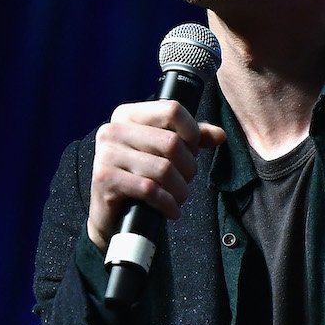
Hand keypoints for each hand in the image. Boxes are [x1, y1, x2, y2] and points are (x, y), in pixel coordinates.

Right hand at [87, 100, 225, 251]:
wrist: (111, 214)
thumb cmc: (140, 177)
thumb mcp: (164, 153)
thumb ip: (190, 139)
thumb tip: (220, 135)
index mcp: (127, 115)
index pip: (172, 110)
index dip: (192, 132)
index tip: (192, 151)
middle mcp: (113, 130)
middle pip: (171, 142)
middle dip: (188, 168)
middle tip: (185, 181)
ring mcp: (106, 154)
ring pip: (163, 169)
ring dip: (179, 190)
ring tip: (178, 198)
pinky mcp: (104, 179)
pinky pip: (149, 190)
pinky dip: (167, 204)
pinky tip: (170, 210)